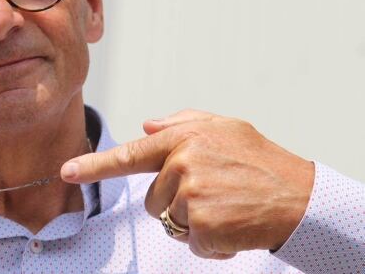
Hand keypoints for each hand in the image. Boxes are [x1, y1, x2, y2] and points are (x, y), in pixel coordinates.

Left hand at [60, 109, 313, 258]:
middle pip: (152, 199)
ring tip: (226, 207)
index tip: (65, 172)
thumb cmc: (261, 161)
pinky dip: (209, 243)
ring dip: (194, 223)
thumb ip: (182, 123)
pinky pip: (190, 242)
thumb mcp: (225, 128)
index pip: (130, 154)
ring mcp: (191, 194)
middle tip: (215, 193)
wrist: (300, 195)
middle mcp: (182, 163)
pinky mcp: (203, 224)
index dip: (94, 165)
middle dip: (177, 202)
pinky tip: (233, 225)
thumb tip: (146, 125)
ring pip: (169, 221)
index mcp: (183, 138)